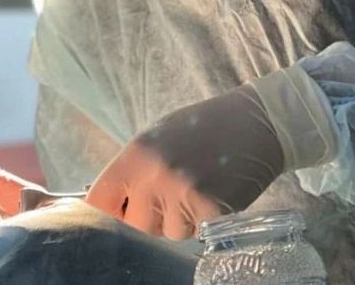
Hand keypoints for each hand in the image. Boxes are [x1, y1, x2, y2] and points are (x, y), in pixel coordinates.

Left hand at [85, 84, 284, 239]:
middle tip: (172, 192)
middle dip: (150, 216)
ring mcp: (182, 195)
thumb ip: (134, 169)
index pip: (99, 201)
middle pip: (134, 225)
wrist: (255, 122)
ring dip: (179, 220)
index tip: (117, 213)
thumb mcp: (159, 137)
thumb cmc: (204, 126)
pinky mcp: (210, 212)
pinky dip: (203, 220)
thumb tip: (112, 204)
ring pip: (167, 233)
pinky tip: (214, 193)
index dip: (107, 212)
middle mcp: (154, 176)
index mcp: (136, 154)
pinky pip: (194, 233)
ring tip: (198, 186)